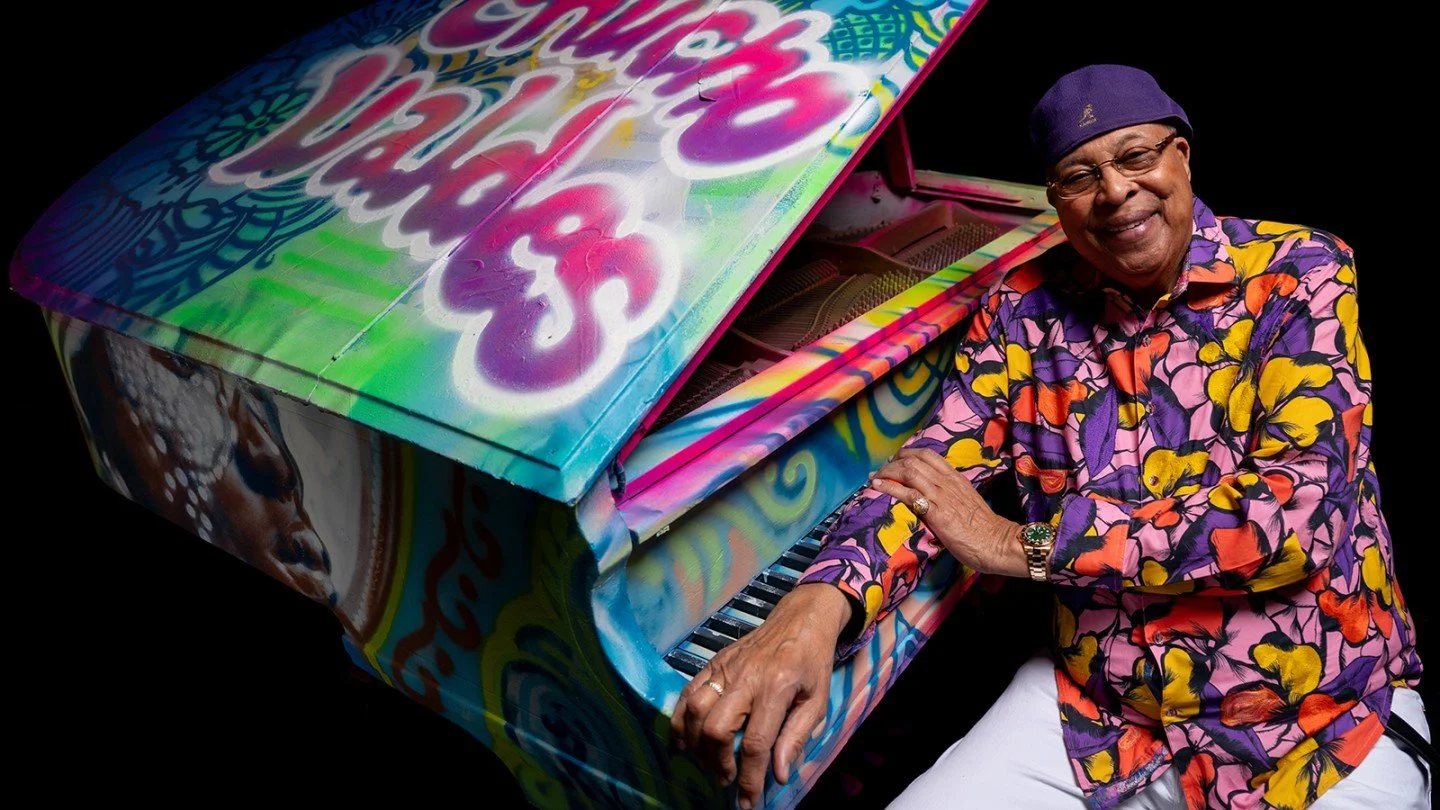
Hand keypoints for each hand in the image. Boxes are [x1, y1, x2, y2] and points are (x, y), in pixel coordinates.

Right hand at [671, 582, 850, 809]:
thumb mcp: (818, 701)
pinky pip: (686, 693)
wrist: (799, 619)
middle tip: (727, 778)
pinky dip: (679, 720)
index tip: (747, 803)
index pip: (755, 743)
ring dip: (696, 744)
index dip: (749, 779)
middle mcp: (745, 677)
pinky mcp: (713, 663)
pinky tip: (684, 741)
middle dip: (718, 762)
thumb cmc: (812, 663)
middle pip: (716, 728)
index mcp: (776, 688)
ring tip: (709, 762)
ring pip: (695, 710)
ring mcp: (724, 668)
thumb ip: (797, 737)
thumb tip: (779, 774)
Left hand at [868, 448, 1026, 577]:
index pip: (928, 455)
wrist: (998, 543)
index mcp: (956, 479)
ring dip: (887, 472)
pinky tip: (877, 486)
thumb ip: (951, 496)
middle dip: (892, 462)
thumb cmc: (984, 529)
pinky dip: (889, 487)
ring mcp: (942, 496)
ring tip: (874, 478)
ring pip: (909, 471)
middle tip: (880, 470)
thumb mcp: (967, 503)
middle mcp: (948, 482)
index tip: (895, 461)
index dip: (907, 454)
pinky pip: (909, 493)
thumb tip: (934, 498)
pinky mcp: (937, 513)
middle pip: (914, 459)